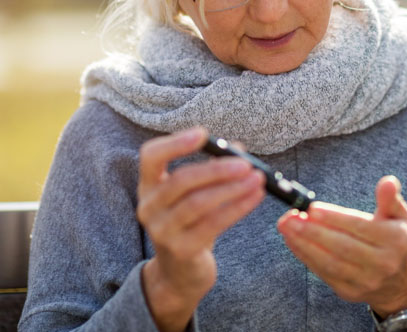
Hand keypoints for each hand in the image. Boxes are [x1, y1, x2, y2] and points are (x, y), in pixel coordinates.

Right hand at [137, 127, 264, 331]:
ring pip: (198, 203)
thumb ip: (212, 168)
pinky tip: (254, 198)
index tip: (204, 134)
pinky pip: (212, 224)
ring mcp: (162, 231)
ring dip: (232, 189)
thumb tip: (238, 148)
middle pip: (181, 180)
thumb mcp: (195, 194)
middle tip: (246, 164)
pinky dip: (237, 208)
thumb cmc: (190, 223)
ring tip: (257, 179)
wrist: (180, 272)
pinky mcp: (181, 250)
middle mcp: (149, 207)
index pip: (151, 156)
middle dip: (217, 170)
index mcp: (148, 185)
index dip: (175, 143)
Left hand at [276, 175, 406, 316]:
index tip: (312, 208)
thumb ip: (390, 198)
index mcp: (395, 240)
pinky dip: (306, 257)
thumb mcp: (399, 216)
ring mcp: (366, 281)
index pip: (360, 227)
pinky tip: (293, 241)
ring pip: (330, 263)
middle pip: (342, 247)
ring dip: (304, 245)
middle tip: (291, 217)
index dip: (334, 218)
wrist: (400, 281)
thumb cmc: (394, 239)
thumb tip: (387, 182)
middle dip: (313, 231)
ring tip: (287, 227)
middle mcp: (382, 264)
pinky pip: (324, 273)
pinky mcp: (349, 292)